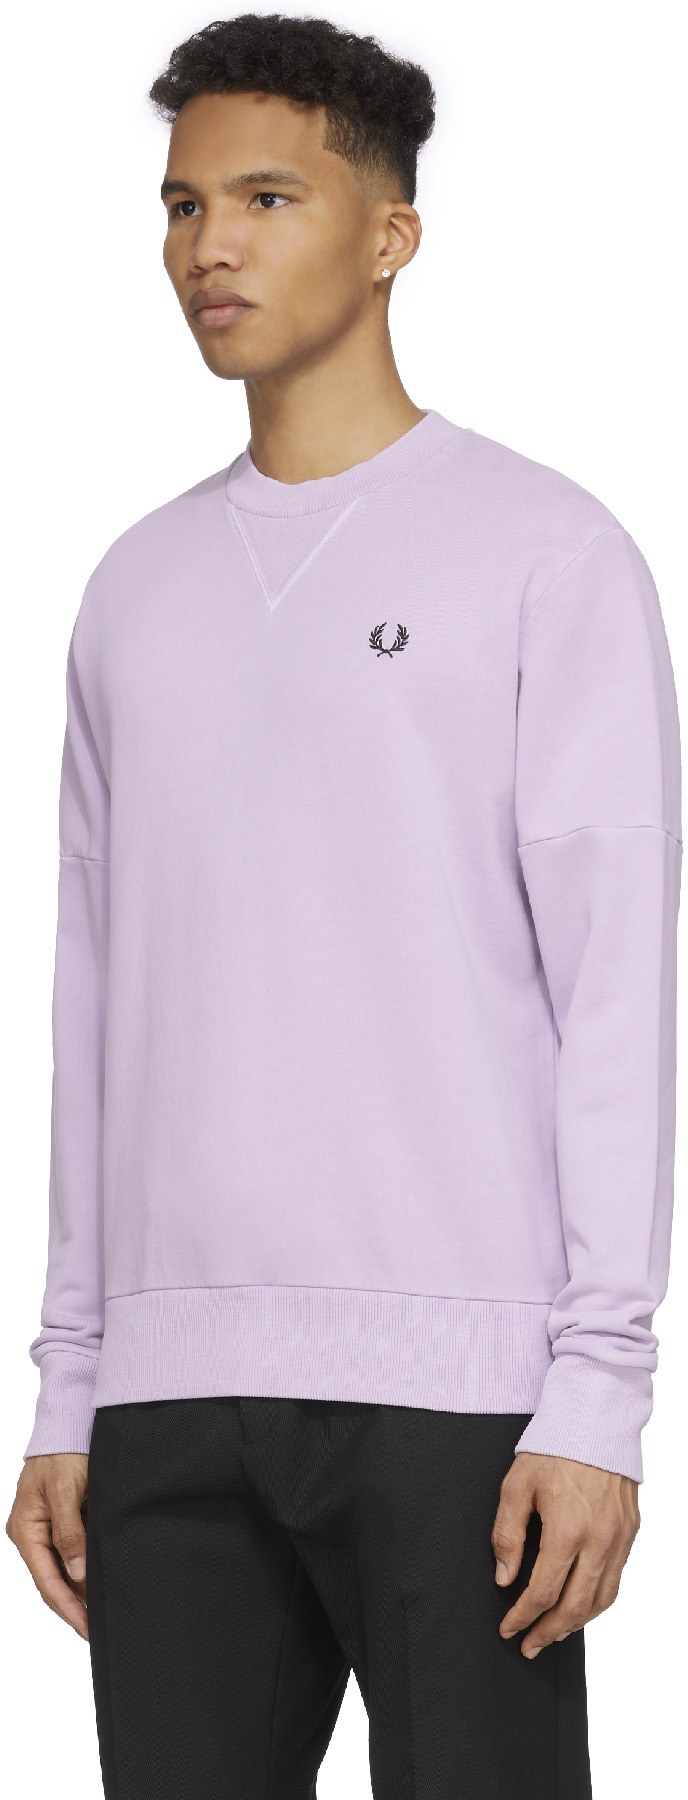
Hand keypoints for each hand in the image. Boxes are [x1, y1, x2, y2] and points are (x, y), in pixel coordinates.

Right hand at [6, 1453, 89, 1640]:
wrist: (69, 1423)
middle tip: (97, 1631)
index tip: (86, 1627)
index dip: (67, 1607)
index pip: (46, 1580)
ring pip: (63, 1570)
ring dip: (80, 1592)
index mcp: (25, 1529)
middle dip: (73, 1607)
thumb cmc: (63, 1452)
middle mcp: (32, 1534)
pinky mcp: (63, 1521)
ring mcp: (46, 1529)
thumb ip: (70, 1531)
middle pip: (52, 1581)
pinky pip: (72, 1554)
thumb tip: (77, 1573)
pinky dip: (85, 1571)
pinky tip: (100, 1584)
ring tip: (101, 1614)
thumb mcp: (64, 1490)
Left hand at [491, 1451, 639, 1656]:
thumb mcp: (516, 1485)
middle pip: (576, 1607)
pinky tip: (581, 1604)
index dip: (523, 1616)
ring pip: (602, 1599)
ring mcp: (619, 1537)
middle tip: (529, 1645)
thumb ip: (507, 1534)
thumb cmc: (553, 1447)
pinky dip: (598, 1600)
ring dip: (577, 1623)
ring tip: (554, 1632)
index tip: (508, 1628)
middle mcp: (599, 1540)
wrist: (596, 1417)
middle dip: (549, 1632)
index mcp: (567, 1529)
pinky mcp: (631, 1531)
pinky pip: (616, 1578)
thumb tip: (504, 1577)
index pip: (543, 1591)